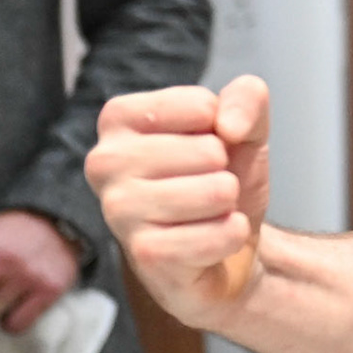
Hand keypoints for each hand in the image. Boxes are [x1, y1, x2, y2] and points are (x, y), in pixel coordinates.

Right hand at [85, 76, 270, 329]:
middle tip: (204, 186)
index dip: (223, 128)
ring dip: (228, 204)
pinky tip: (209, 240)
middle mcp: (105, 162)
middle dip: (225, 171)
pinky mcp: (144, 254)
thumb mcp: (243, 126)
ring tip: (205, 212)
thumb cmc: (218, 178)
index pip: (200, 106)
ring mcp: (118, 210)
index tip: (204, 146)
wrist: (225, 245)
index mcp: (119, 119)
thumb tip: (230, 125)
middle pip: (209, 151)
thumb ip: (247, 98)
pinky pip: (220, 235)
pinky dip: (231, 236)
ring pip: (217, 193)